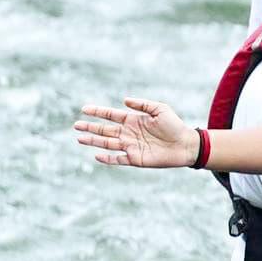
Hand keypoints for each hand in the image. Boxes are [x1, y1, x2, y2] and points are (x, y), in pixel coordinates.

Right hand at [76, 96, 200, 169]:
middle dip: (90, 127)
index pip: (111, 115)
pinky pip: (118, 159)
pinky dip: (108, 158)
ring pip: (107, 144)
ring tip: (80, 138)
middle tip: (76, 125)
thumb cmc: (174, 125)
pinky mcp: (135, 159)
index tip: (84, 109)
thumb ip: (142, 104)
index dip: (98, 112)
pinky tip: (97, 155)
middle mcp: (129, 133)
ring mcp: (130, 146)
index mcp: (133, 120)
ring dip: (94, 141)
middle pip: (105, 130)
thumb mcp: (160, 109)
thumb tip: (124, 101)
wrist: (185, 144)